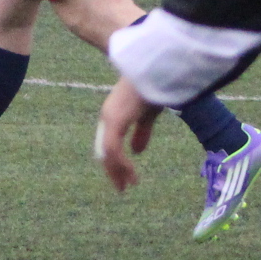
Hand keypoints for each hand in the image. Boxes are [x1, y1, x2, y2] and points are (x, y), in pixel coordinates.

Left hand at [94, 76, 161, 192]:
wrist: (156, 70)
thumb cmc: (155, 88)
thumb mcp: (148, 115)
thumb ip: (141, 132)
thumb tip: (137, 152)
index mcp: (113, 116)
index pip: (107, 144)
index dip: (114, 162)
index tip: (123, 178)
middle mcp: (107, 118)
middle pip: (104, 151)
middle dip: (112, 171)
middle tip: (121, 188)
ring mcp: (110, 119)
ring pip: (108, 153)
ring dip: (118, 171)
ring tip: (127, 185)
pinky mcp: (116, 121)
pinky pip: (114, 149)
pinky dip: (121, 163)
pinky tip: (131, 174)